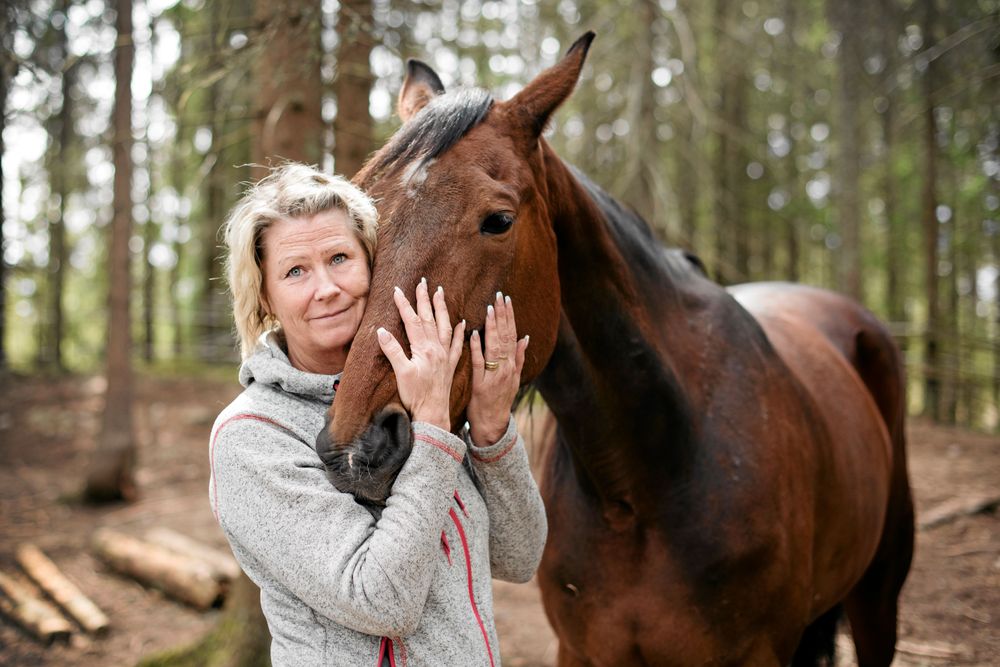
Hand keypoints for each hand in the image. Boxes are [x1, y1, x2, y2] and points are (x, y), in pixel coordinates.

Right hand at [377, 279, 465, 430]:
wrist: (433, 414)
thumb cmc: (415, 395)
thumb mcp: (400, 373)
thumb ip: (392, 350)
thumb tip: (381, 330)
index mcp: (423, 349)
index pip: (413, 321)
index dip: (404, 305)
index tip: (398, 289)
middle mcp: (436, 349)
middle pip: (430, 319)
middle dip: (425, 299)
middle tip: (423, 282)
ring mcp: (445, 356)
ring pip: (445, 326)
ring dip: (442, 309)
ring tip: (441, 293)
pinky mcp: (451, 365)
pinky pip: (458, 345)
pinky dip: (460, 332)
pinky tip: (463, 323)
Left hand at [468, 291, 528, 445]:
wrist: (493, 424)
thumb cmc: (500, 400)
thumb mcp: (515, 379)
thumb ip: (519, 358)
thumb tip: (525, 337)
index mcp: (512, 364)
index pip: (512, 335)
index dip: (509, 316)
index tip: (506, 299)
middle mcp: (505, 368)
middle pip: (505, 337)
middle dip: (502, 315)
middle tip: (498, 296)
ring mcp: (494, 376)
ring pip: (495, 347)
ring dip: (493, 327)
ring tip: (490, 309)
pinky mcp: (480, 384)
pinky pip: (479, 363)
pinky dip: (477, 348)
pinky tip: (474, 334)